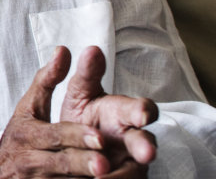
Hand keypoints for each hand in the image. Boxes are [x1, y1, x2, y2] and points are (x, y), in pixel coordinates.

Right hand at [0, 47, 129, 177]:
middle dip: (83, 162)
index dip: (76, 136)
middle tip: (106, 163)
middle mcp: (28, 160)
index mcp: (27, 134)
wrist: (1, 169)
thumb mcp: (30, 106)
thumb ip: (47, 79)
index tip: (100, 137)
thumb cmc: (23, 133)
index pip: (54, 135)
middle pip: (61, 162)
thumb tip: (63, 50)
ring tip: (107, 178)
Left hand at [58, 46, 156, 170]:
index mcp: (124, 114)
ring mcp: (131, 165)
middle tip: (146, 154)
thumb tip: (91, 49)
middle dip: (145, 147)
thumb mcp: (81, 94)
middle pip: (145, 143)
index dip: (144, 111)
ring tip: (102, 174)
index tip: (144, 114)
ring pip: (134, 171)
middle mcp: (133, 140)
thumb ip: (87, 74)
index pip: (142, 110)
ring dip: (122, 173)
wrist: (69, 150)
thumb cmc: (82, 118)